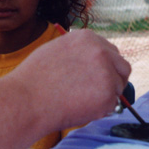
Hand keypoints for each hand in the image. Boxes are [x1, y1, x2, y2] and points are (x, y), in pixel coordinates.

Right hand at [8, 29, 130, 129]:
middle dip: (114, 79)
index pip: (110, 51)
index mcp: (88, 38)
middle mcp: (101, 51)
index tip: (97, 77)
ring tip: (80, 101)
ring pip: (118, 87)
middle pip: (122, 66)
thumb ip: (79, 52)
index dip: (105, 66)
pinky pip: (113, 105)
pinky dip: (101, 110)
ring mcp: (106, 72)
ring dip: (105, 96)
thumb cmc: (34, 78)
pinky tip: (80, 108)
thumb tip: (93, 62)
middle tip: (99, 93)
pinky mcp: (107, 94)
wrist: (26, 99)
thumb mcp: (57, 50)